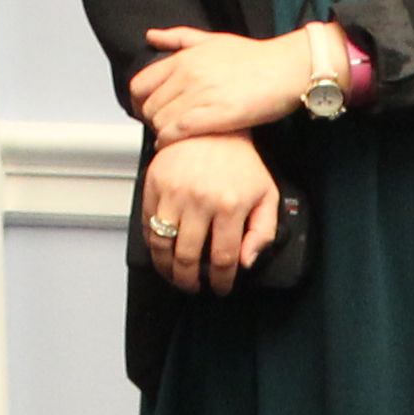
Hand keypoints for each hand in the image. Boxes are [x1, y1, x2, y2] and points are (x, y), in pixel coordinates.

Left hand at [128, 24, 321, 140]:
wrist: (285, 70)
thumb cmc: (254, 57)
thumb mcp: (213, 39)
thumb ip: (179, 38)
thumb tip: (151, 36)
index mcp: (183, 58)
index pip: (140, 83)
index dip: (139, 102)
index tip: (147, 111)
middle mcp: (187, 75)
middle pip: (148, 106)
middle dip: (151, 120)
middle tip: (162, 127)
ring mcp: (199, 95)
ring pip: (160, 121)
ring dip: (162, 133)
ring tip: (174, 137)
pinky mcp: (213, 116)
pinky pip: (176, 132)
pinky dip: (170, 141)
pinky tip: (176, 145)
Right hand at [136, 133, 281, 295]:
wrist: (212, 127)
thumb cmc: (241, 162)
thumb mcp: (266, 195)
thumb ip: (263, 232)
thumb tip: (247, 262)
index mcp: (229, 205)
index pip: (223, 259)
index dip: (221, 281)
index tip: (220, 287)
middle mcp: (199, 200)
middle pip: (187, 258)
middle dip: (189, 281)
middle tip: (193, 286)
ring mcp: (173, 192)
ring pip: (162, 246)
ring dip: (166, 269)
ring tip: (174, 275)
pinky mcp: (153, 184)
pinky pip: (147, 224)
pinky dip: (152, 244)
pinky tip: (162, 251)